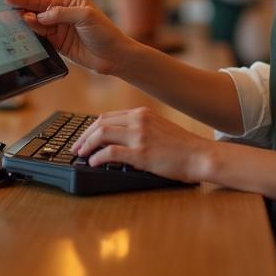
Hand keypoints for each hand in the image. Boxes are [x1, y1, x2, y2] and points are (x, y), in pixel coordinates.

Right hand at [3, 0, 134, 75]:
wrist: (115, 56)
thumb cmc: (105, 33)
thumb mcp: (86, 17)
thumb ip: (62, 14)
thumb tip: (40, 16)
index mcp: (71, 3)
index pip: (44, 0)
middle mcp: (63, 15)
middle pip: (37, 12)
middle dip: (22, 11)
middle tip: (6, 11)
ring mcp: (60, 30)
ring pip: (37, 26)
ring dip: (26, 25)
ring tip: (14, 23)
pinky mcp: (59, 45)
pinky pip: (41, 39)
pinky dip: (32, 37)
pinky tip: (24, 34)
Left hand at [72, 107, 214, 182]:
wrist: (200, 155)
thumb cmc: (182, 146)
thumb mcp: (159, 127)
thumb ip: (140, 128)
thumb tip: (117, 138)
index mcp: (142, 113)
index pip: (107, 116)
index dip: (91, 128)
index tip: (84, 138)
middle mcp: (139, 120)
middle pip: (100, 123)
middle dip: (84, 135)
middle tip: (76, 147)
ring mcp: (140, 136)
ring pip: (102, 134)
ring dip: (86, 145)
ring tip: (81, 154)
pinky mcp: (141, 153)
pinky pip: (110, 152)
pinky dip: (97, 157)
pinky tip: (93, 162)